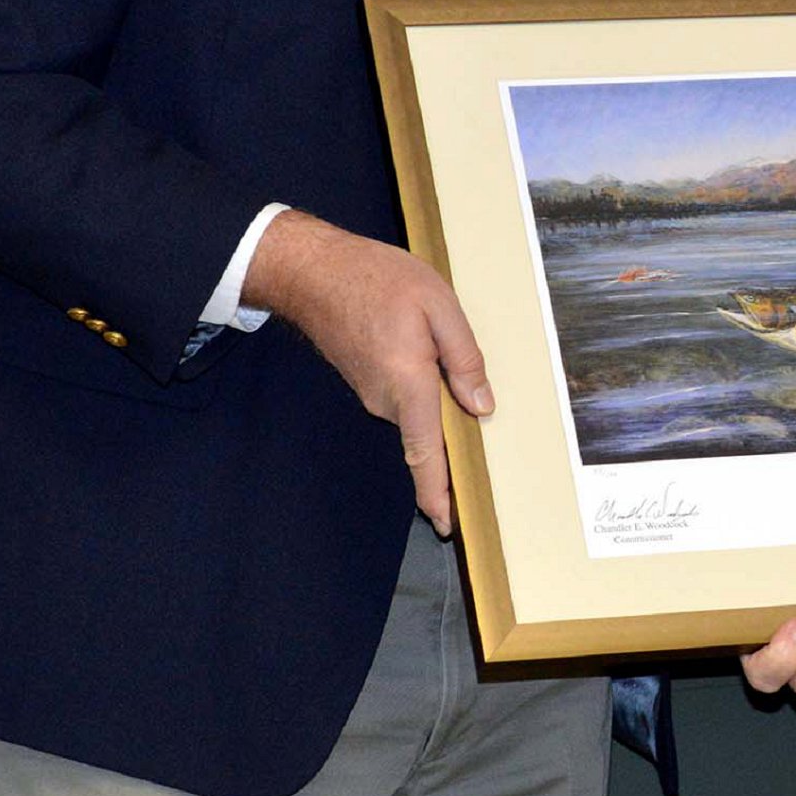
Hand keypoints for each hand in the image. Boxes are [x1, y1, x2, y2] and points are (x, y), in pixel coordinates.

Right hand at [243, 209, 488, 535]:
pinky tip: (422, 348)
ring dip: (435, 393)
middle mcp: (386, 400)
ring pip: (417, 408)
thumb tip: (481, 404)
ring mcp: (372, 394)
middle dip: (453, 421)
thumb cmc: (376, 279)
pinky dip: (419, 381)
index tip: (445, 523)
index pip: (426, 454)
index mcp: (408, 385)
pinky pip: (403, 394)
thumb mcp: (438, 305)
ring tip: (442, 350)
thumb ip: (463, 357)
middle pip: (429, 430)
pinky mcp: (366, 382)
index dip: (436, 492)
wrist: (314, 272)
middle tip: (474, 395)